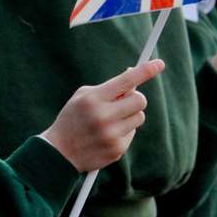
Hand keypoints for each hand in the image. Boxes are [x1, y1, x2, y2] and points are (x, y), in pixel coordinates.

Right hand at [41, 59, 165, 172]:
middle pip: (140, 100)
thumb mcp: (84, 96)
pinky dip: (123, 132)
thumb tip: (134, 74)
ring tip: (111, 121)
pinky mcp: (116, 150)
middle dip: (135, 98)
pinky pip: (132, 133)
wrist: (58, 153)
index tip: (159, 64)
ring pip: (139, 117)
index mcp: (94, 99)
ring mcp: (111, 135)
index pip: (126, 80)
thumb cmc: (73, 118)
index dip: (145, 71)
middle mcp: (103, 117)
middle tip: (123, 102)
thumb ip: (109, 87)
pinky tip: (107, 136)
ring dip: (130, 116)